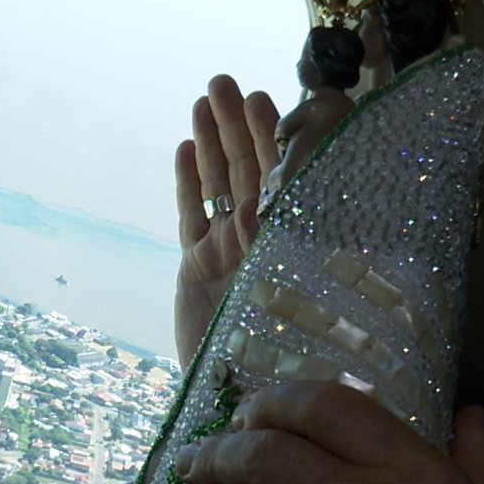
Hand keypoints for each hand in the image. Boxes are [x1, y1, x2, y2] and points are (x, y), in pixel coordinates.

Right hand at [173, 75, 278, 363]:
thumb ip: (285, 248)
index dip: (279, 136)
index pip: (291, 176)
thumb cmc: (288, 356)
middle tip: (226, 82)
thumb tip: (267, 203)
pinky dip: (187, 183)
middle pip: (252, 169)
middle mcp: (267, 240)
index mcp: (301, 240)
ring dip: (211, 140)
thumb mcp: (298, 292)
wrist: (240, 401)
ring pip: (219, 185)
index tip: (268, 98)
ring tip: (204, 98)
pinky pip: (192, 217)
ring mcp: (230, 251)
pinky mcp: (196, 268)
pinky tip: (183, 145)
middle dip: (239, 124)